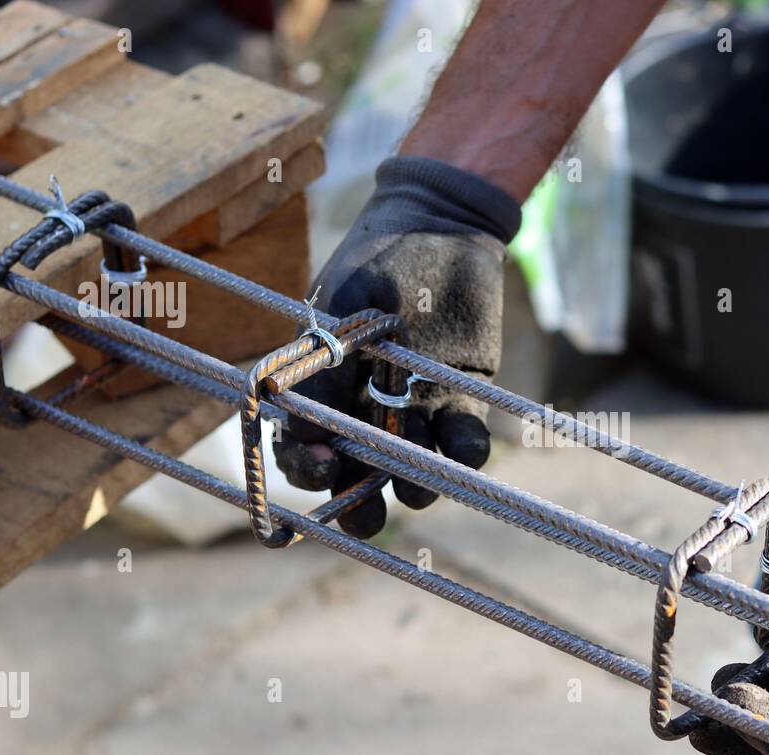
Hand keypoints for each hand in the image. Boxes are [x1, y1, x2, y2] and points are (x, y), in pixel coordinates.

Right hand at [274, 156, 520, 537]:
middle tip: (366, 516)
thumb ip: (330, 363)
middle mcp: (364, 408)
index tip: (322, 466)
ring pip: (409, 469)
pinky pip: (460, 441)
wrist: (443, 225)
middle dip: (357, 505)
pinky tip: (466, 454)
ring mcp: (413, 408)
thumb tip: (304, 426)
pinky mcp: (460, 400)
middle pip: (353, 475)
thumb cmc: (379, 257)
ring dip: (413, 485)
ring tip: (421, 484)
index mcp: (321, 386)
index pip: (302, 444)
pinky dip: (464, 453)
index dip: (306, 466)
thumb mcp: (347, 303)